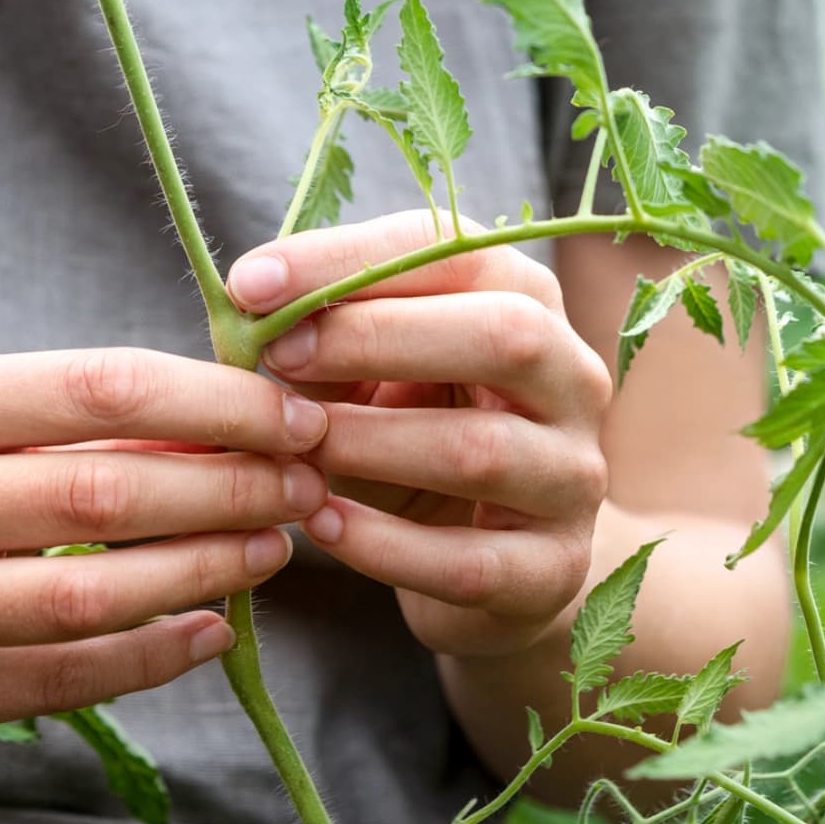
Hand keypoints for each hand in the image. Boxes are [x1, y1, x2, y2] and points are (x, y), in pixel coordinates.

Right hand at [0, 348, 329, 752]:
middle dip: (233, 488)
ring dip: (209, 569)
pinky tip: (217, 628)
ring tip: (276, 549)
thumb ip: (81, 419)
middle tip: (305, 485)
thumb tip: (235, 419)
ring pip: (92, 591)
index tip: (294, 415)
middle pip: (108, 493)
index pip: (104, 389)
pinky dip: (157, 655)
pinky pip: (65, 677)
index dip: (219, 405)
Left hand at [228, 211, 613, 657]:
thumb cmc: (414, 438)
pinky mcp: (553, 569)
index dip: (351, 261)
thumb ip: (328, 335)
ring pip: (483, 450)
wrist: (486, 565)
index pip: (457, 254)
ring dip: (371, 444)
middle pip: (504, 336)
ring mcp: (573, 478)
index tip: (252, 283)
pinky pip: (469, 561)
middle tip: (277, 356)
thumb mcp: (378, 373)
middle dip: (377, 338)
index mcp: (532, 304)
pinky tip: (320, 524)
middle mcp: (573, 381)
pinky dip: (384, 543)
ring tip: (292, 449)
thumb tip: (251, 307)